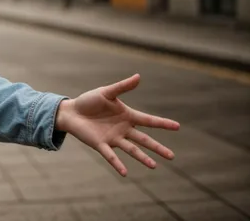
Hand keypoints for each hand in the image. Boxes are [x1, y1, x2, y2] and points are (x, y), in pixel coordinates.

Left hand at [55, 74, 179, 176]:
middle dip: (158, 148)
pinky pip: (111, 155)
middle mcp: (123, 129)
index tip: (177, 126)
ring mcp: (113, 138)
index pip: (148, 120)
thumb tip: (138, 76)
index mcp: (127, 115)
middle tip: (172, 156)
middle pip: (144, 140)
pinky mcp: (100, 144)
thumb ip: (122, 87)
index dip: (162, 123)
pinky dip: (117, 163)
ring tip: (154, 166)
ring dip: (142, 158)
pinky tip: (125, 173)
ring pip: (131, 149)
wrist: (71, 111)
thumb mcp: (106, 92)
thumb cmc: (89, 101)